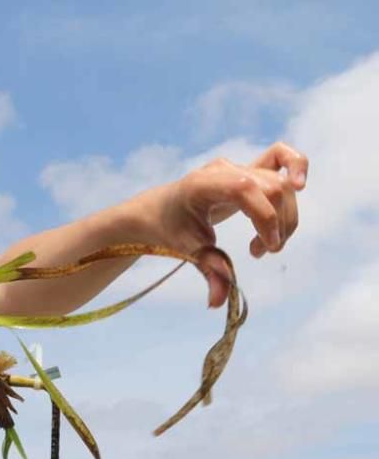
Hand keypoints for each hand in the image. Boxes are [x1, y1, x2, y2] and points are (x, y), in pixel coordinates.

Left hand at [153, 141, 307, 307]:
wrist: (158, 210)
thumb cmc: (169, 227)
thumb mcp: (187, 249)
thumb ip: (208, 270)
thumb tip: (219, 302)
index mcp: (204, 184)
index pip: (247, 190)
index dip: (265, 219)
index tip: (265, 250)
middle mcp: (224, 170)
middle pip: (272, 188)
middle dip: (277, 225)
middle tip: (260, 253)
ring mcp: (237, 167)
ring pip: (280, 184)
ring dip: (284, 217)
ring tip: (263, 246)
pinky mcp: (247, 170)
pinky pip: (279, 156)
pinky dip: (296, 167)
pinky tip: (299, 186)